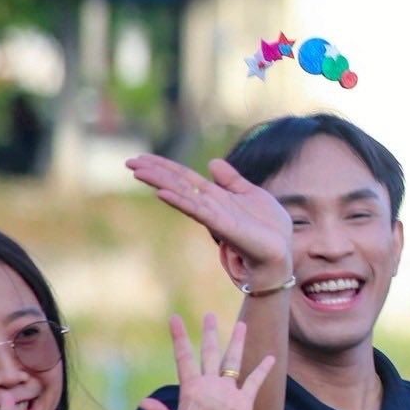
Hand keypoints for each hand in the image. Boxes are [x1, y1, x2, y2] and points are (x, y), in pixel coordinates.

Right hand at [127, 154, 293, 280]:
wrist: (281, 250)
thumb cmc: (268, 226)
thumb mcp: (251, 194)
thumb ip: (231, 180)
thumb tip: (212, 162)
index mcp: (216, 195)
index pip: (185, 177)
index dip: (165, 166)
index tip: (141, 158)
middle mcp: (210, 204)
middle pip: (178, 184)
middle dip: (155, 172)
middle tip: (129, 163)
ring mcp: (214, 215)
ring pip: (182, 195)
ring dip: (160, 182)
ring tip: (139, 172)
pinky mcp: (223, 225)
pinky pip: (197, 211)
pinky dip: (180, 201)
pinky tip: (161, 193)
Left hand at [140, 314, 275, 409]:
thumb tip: (143, 402)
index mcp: (191, 391)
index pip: (184, 358)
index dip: (180, 338)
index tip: (174, 318)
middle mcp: (209, 388)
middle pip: (210, 354)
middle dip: (210, 334)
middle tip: (209, 315)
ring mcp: (228, 395)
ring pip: (233, 362)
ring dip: (237, 344)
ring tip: (241, 325)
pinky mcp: (244, 404)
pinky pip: (254, 382)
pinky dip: (262, 370)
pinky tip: (270, 357)